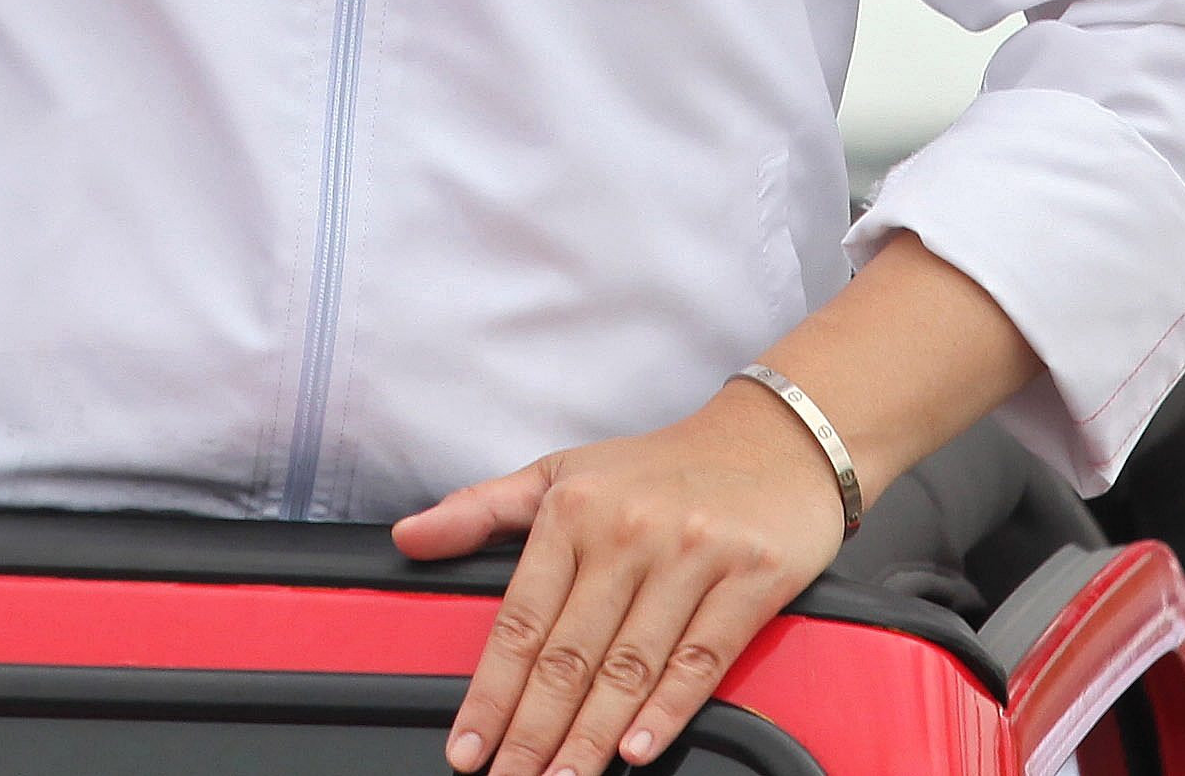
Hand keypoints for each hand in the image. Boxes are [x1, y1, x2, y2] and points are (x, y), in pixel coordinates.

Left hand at [394, 381, 847, 775]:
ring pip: (629, 665)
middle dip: (532, 732)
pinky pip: (702, 657)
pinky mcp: (752, 578)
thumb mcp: (561, 472)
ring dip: (591, 736)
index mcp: (573, 510)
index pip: (519, 620)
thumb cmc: (658, 467)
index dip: (489, 693)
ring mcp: (691, 555)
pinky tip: (637, 750)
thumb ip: (481, 510)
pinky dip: (667, 708)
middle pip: (569, 654)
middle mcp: (628, 532)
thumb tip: (407, 537)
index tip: (465, 748)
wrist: (777, 440)